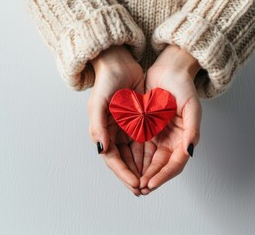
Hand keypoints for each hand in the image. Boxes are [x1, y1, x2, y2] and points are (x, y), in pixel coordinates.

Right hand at [88, 45, 143, 195]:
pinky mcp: (137, 122)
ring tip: (151, 183)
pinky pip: (142, 143)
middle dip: (132, 176)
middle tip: (143, 190)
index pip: (112, 158)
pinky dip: (148, 155)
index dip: (122, 173)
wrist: (119, 64)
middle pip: (123, 160)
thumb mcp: (99, 103)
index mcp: (102, 131)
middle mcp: (113, 133)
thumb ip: (98, 126)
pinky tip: (155, 164)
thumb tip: (101, 150)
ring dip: (141, 169)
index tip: (135, 184)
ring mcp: (125, 128)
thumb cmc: (106, 82)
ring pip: (133, 155)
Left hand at [140, 45, 201, 194]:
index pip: (174, 163)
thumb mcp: (191, 106)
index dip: (162, 175)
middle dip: (149, 178)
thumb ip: (192, 129)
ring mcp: (158, 135)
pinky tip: (127, 166)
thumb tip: (190, 151)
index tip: (150, 184)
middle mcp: (171, 139)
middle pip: (160, 165)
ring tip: (131, 183)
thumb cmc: (182, 86)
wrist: (168, 69)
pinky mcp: (146, 128)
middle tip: (138, 189)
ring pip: (149, 159)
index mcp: (184, 137)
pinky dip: (135, 158)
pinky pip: (140, 147)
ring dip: (141, 172)